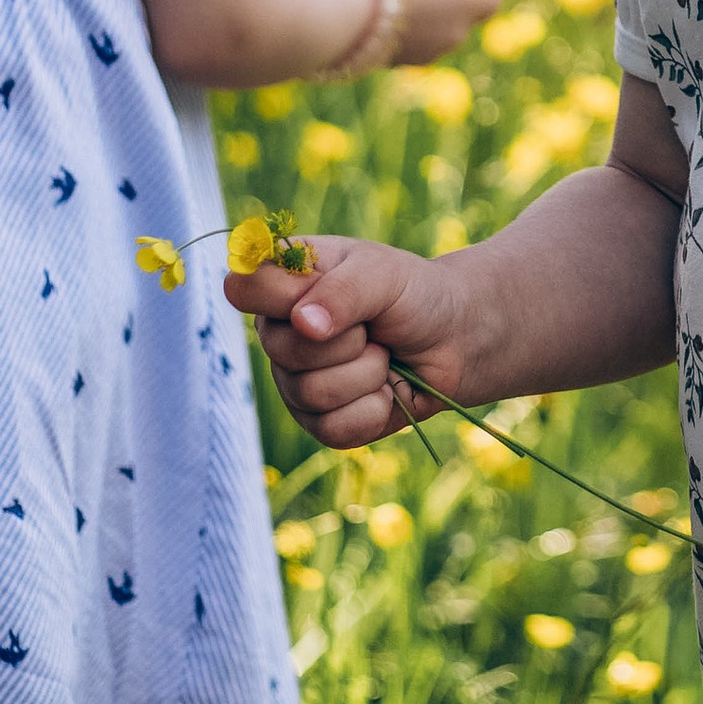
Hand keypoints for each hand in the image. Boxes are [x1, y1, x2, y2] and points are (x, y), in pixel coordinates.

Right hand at [226, 233, 477, 451]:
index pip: (245, 288)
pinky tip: (386, 389)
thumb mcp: (384, 275)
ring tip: (383, 355)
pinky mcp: (320, 423)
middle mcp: (280, 333)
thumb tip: (303, 324)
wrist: (457, 341)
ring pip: (310, 392)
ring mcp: (295, 381)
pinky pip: (332, 428)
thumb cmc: (415, 295)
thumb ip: (344, 291)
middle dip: (346, 339)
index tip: (325, 285)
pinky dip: (373, 408)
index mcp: (285, 283)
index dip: (283, 295)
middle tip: (372, 326)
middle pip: (282, 349)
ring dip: (366, 373)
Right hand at [372, 0, 500, 65]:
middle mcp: (458, 33)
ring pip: (429, 33)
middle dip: (438, 1)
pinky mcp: (399, 66)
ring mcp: (429, 54)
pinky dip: (393, 33)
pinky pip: (405, 45)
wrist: (342, 7)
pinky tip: (369, 15)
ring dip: (414, 18)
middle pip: (457, 16)